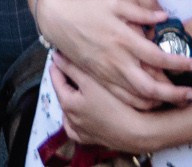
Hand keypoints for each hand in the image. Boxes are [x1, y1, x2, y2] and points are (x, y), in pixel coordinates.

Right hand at [32, 0, 191, 109]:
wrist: (58, 22)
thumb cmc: (87, 9)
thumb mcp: (115, 3)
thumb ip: (141, 12)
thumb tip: (165, 17)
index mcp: (124, 40)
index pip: (159, 58)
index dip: (180, 64)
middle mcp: (117, 61)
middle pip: (151, 88)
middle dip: (175, 95)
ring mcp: (107, 74)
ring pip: (138, 99)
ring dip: (161, 103)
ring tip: (178, 100)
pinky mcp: (100, 81)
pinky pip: (123, 99)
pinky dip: (141, 104)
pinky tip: (153, 100)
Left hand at [49, 53, 169, 151]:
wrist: (136, 132)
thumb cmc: (115, 105)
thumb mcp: (91, 81)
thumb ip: (72, 68)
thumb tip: (56, 57)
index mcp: (67, 103)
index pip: (55, 77)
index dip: (59, 63)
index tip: (61, 53)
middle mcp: (70, 119)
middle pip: (63, 92)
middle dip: (67, 79)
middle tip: (75, 66)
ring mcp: (80, 130)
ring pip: (70, 110)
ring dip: (73, 97)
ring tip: (82, 86)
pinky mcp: (90, 139)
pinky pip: (78, 127)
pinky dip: (78, 118)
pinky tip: (84, 112)